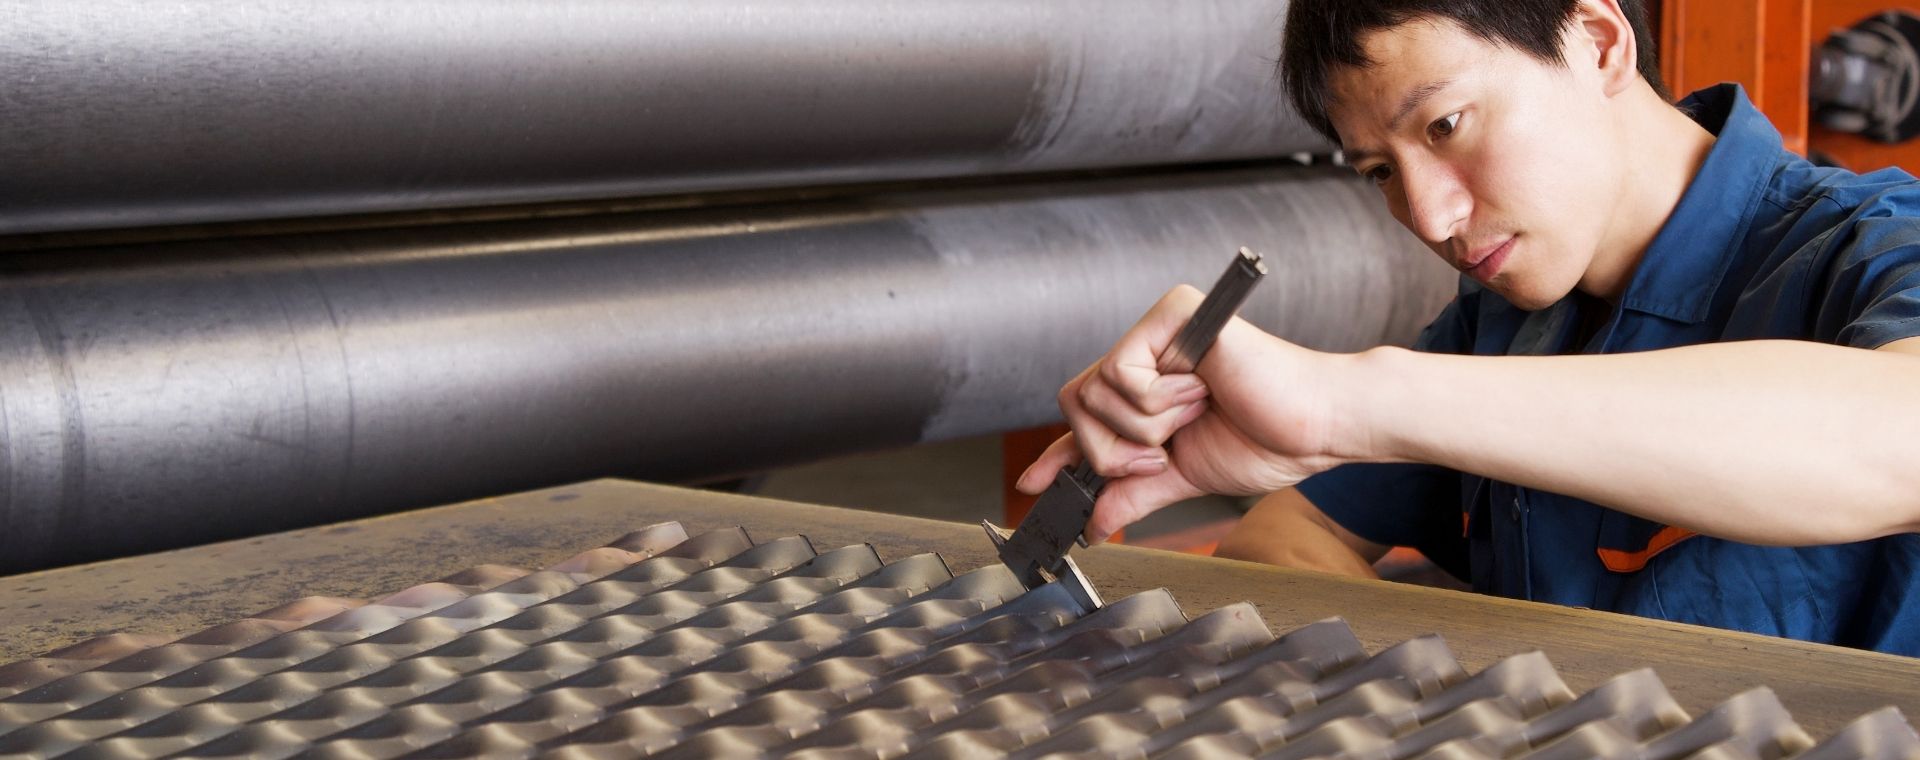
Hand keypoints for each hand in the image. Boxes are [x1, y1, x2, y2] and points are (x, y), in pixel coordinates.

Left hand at [1016, 285, 1354, 542]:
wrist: (1317, 428)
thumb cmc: (1270, 439)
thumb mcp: (1184, 477)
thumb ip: (1135, 495)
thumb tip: (1093, 523)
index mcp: (1152, 386)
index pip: (1087, 415)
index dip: (1057, 452)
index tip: (1032, 484)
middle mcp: (1149, 350)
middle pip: (1076, 404)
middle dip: (1113, 450)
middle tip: (1162, 452)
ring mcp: (1158, 329)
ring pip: (1093, 393)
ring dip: (1144, 428)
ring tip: (1194, 413)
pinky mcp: (1172, 314)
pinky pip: (1119, 372)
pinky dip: (1155, 402)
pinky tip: (1197, 391)